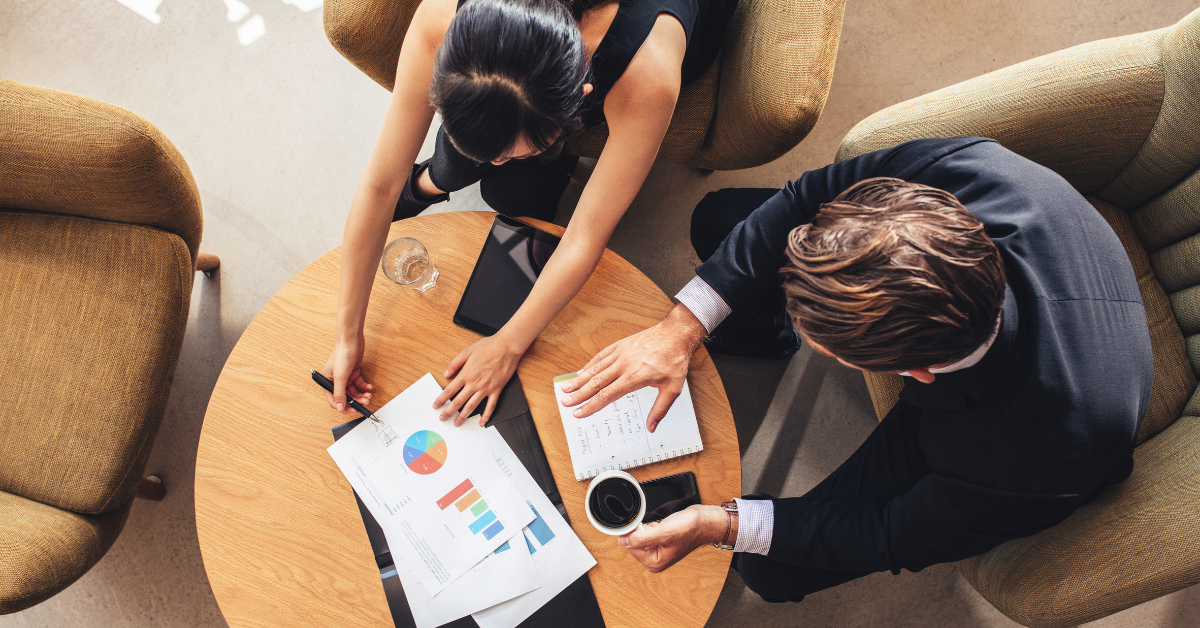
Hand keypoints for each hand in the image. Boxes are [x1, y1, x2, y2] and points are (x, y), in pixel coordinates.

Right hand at [322, 332, 373, 414]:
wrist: (351, 340)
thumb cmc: (342, 355)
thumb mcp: (340, 377)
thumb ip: (339, 393)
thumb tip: (340, 407)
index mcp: (327, 382)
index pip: (334, 401)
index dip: (344, 407)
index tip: (354, 410)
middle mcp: (335, 381)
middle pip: (345, 397)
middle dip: (356, 401)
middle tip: (365, 402)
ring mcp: (345, 377)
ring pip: (353, 392)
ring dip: (361, 395)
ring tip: (368, 395)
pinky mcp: (353, 373)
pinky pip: (359, 384)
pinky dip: (364, 387)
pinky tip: (369, 387)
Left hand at [434, 333, 523, 426]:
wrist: (507, 347)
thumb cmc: (488, 347)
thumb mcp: (467, 351)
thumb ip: (455, 363)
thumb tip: (446, 373)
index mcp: (466, 374)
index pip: (449, 390)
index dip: (441, 400)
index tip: (436, 406)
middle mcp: (474, 384)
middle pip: (458, 401)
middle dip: (448, 412)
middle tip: (443, 418)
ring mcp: (486, 388)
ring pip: (472, 406)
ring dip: (463, 416)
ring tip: (457, 423)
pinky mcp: (496, 390)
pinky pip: (490, 406)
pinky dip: (486, 416)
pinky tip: (482, 422)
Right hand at [559, 304, 706, 431]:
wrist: (675, 334)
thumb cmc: (674, 360)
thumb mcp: (672, 389)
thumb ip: (660, 409)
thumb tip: (651, 427)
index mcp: (634, 378)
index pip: (606, 396)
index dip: (591, 406)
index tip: (580, 413)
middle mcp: (623, 365)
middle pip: (595, 383)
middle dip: (578, 394)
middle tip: (565, 403)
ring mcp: (620, 354)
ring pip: (594, 369)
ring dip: (579, 380)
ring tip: (565, 388)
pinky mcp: (620, 345)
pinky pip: (600, 356)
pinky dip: (589, 365)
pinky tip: (581, 371)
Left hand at [618, 505, 732, 572]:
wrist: (704, 521)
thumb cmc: (690, 528)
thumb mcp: (664, 533)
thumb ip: (642, 539)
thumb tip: (622, 541)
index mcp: (654, 563)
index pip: (630, 546)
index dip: (635, 533)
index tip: (647, 526)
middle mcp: (654, 560)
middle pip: (633, 541)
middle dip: (643, 530)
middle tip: (658, 527)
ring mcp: (656, 551)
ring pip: (639, 535)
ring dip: (648, 527)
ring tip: (663, 527)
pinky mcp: (659, 542)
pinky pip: (646, 531)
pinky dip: (652, 525)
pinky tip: (663, 525)